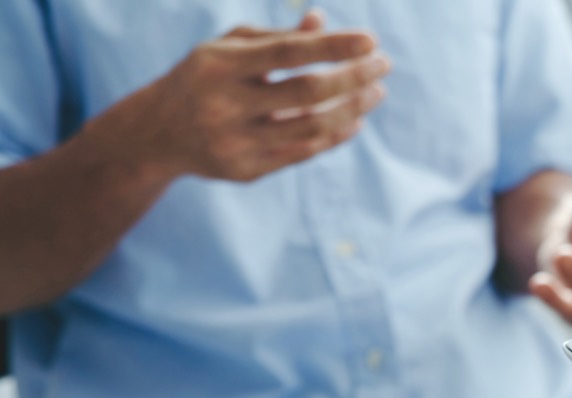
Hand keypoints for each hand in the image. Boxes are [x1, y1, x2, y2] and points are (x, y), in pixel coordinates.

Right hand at [83, 10, 388, 182]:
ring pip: (312, 127)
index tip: (372, 41)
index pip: (287, 52)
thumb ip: (276, 37)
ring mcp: (233, 141)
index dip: (333, 46)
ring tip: (376, 92)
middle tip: (384, 65)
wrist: (155, 133)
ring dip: (354, 108)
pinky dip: (336, 135)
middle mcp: (223, 104)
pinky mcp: (244, 170)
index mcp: (218, 64)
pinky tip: (355, 119)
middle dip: (355, 77)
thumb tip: (323, 21)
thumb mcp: (228, 48)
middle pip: (307, 92)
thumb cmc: (205, 77)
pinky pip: (303, 152)